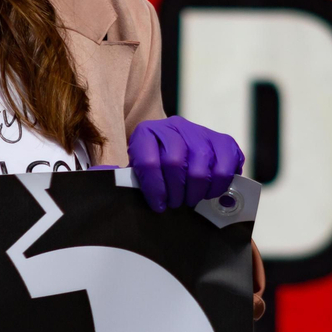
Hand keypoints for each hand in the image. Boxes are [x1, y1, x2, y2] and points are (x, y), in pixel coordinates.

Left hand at [128, 116, 243, 212]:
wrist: (176, 147)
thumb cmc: (153, 165)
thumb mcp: (133, 169)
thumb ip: (121, 175)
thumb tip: (105, 176)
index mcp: (146, 132)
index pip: (148, 161)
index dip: (154, 188)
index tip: (158, 204)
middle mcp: (173, 126)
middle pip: (175, 163)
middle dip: (175, 192)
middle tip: (175, 204)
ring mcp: (199, 131)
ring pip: (201, 166)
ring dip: (196, 192)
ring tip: (190, 199)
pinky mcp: (223, 140)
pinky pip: (226, 166)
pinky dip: (218, 185)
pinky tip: (208, 191)